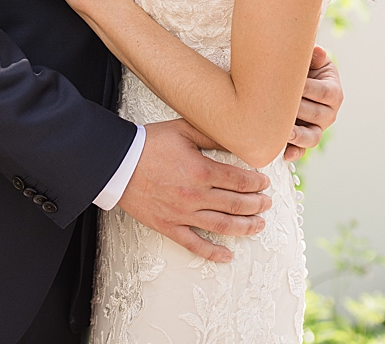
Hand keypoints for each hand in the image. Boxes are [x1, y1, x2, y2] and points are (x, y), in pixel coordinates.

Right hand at [117, 119, 272, 263]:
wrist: (116, 164)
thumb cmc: (149, 143)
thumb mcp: (184, 129)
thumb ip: (212, 135)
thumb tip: (236, 136)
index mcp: (202, 170)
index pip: (240, 180)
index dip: (257, 183)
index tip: (265, 183)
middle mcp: (195, 196)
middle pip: (236, 204)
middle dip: (257, 205)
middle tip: (268, 203)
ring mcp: (182, 214)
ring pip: (222, 226)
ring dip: (245, 227)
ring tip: (259, 225)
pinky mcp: (168, 226)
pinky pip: (194, 244)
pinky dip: (212, 252)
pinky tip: (227, 255)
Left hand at [285, 45, 343, 160]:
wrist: (294, 83)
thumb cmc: (303, 70)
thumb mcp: (311, 60)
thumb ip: (314, 56)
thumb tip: (317, 52)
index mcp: (333, 92)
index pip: (323, 92)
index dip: (307, 89)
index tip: (288, 84)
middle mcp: (329, 113)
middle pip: (316, 114)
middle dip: (298, 110)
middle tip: (278, 105)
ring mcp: (317, 129)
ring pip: (312, 136)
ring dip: (299, 136)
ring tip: (286, 133)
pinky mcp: (304, 140)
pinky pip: (301, 150)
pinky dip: (294, 153)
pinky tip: (285, 154)